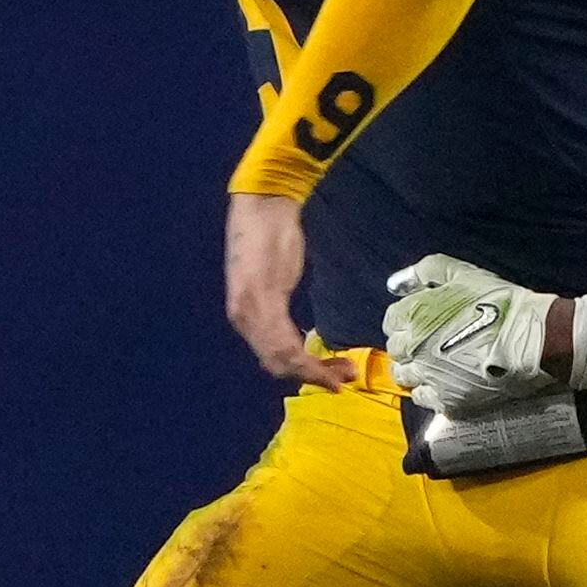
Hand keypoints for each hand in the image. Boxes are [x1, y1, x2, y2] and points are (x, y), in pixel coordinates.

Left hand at [226, 194, 349, 386]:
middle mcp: (242, 318)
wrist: (263, 206)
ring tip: (344, 373)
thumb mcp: (272, 281)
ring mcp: (250, 310)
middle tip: (344, 379)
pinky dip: (308, 359)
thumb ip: (276, 309)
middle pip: (277, 364)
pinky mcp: (262, 297)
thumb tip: (294, 334)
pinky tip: (327, 364)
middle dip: (313, 377)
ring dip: (315, 372)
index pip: (272, 357)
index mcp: (244, 315)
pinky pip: (284, 342)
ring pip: (282, 358)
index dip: (301, 373)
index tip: (329, 379)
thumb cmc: (269, 236)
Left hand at [382, 254, 563, 411]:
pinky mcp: (446, 398)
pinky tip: (441, 381)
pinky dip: (427, 390)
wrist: (531, 339)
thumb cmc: (499, 302)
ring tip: (432, 363)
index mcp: (415, 314)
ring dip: (413, 368)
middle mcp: (415, 347)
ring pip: (403, 375)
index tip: (421, 320)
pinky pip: (422, 397)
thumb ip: (426, 271)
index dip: (406, 318)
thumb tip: (396, 283)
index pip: (392, 319)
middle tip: (428, 341)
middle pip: (396, 348)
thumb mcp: (463, 273)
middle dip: (408, 343)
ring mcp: (429, 375)